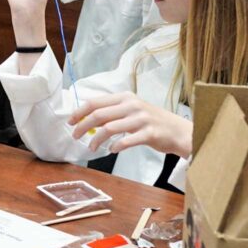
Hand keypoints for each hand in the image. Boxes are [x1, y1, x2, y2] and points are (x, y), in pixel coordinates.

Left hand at [68, 92, 192, 156]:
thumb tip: (88, 119)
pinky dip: (116, 146)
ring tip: (92, 147)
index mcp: (125, 97)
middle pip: (99, 115)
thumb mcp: (132, 110)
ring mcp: (141, 119)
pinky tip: (111, 150)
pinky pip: (127, 141)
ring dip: (96, 139)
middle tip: (75, 136)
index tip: (70, 121)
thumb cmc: (151, 121)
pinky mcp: (149, 133)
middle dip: (82, 126)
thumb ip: (113, 112)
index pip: (95, 102)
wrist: (178, 130)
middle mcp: (132, 105)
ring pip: (109, 128)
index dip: (79, 112)